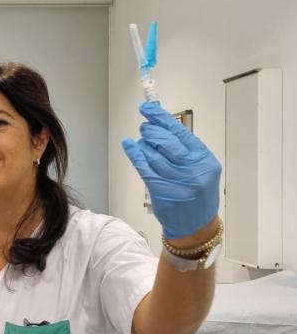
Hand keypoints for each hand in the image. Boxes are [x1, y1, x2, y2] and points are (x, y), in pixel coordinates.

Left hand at [122, 101, 221, 238]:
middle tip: (144, 126)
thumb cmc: (197, 193)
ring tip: (141, 140)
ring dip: (143, 144)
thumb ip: (184, 148)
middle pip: (165, 141)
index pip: (180, 132)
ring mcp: (177, 181)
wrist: (196, 225)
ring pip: (153, 154)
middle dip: (151, 130)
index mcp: (204, 159)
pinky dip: (135, 154)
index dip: (161, 118)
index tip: (148, 108)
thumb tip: (161, 125)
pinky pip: (144, 168)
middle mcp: (192, 169)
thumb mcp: (200, 168)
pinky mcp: (162, 191)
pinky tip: (129, 145)